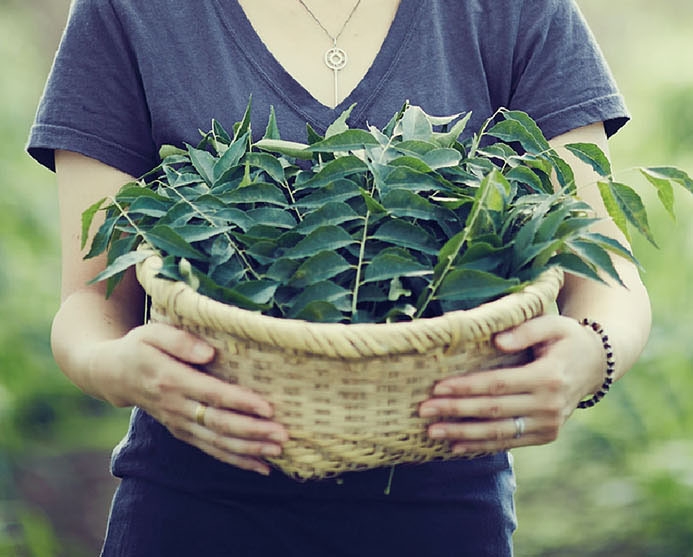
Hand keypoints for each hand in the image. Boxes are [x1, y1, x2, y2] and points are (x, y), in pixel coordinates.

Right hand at [94, 323, 287, 474]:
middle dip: (252, 432)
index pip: (211, 394)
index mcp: (171, 380)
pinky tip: (262, 466)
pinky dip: (237, 460)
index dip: (240, 402)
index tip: (268, 408)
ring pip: (217, 442)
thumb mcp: (152, 333)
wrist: (114, 374)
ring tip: (278, 450)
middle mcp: (175, 406)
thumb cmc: (140, 347)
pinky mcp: (182, 433)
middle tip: (283, 435)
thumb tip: (210, 352)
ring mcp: (178, 424)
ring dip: (249, 449)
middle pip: (218, 424)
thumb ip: (180, 340)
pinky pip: (211, 450)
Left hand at [418, 315, 604, 453]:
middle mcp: (549, 405)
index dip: (467, 387)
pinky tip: (455, 446)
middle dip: (456, 412)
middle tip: (425, 411)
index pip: (499, 384)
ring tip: (432, 432)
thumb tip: (496, 341)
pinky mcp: (546, 435)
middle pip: (493, 410)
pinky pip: (509, 443)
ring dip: (463, 434)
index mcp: (548, 376)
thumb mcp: (552, 324)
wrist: (595, 365)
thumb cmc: (566, 338)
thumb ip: (525, 330)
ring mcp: (549, 424)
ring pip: (498, 433)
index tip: (438, 387)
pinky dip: (481, 446)